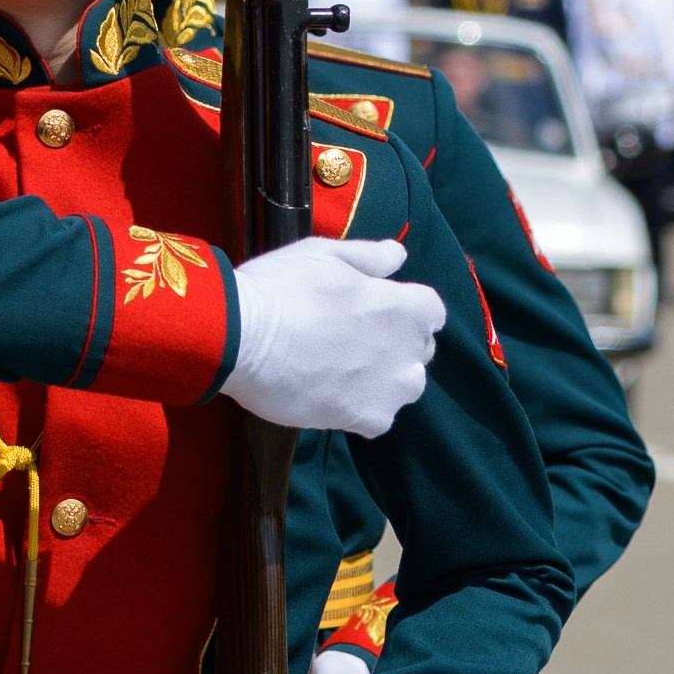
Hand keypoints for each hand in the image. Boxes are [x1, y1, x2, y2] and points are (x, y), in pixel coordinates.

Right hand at [224, 237, 444, 437]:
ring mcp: (390, 387)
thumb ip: (369, 257)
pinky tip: (332, 396)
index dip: (405, 310)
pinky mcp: (366, 418)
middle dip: (396, 344)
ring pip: (405, 387)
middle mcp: (408, 348)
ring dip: (385, 380)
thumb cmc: (282, 287)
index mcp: (405, 305)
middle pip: (419, 350)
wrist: (242, 337)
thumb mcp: (324, 254)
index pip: (431, 312)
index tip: (378, 311)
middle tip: (352, 340)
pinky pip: (377, 419)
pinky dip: (360, 410)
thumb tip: (398, 255)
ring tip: (345, 371)